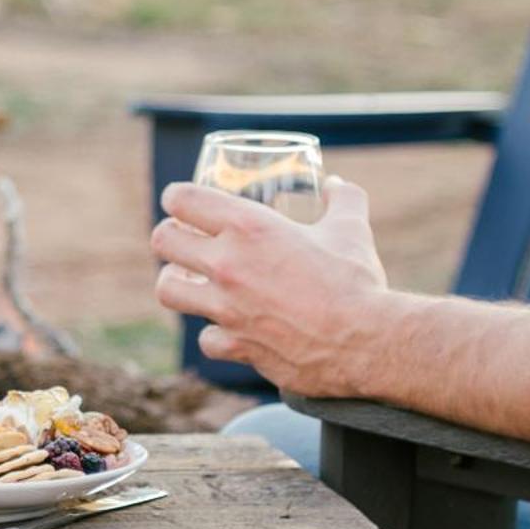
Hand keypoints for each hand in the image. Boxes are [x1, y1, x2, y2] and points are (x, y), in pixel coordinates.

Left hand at [151, 177, 393, 396]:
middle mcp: (227, 264)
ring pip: (167, 290)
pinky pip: (206, 338)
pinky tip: (229, 327)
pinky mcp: (234, 345)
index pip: (182, 199)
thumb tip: (336, 184)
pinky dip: (216, 334)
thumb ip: (343, 198)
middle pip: (162, 240)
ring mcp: (225, 308)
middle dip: (170, 237)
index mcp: (249, 226)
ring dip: (177, 283)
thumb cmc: (357, 281)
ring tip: (191, 281)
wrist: (367, 342)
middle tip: (184, 240)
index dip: (176, 198)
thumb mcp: (351, 228)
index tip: (180, 203)